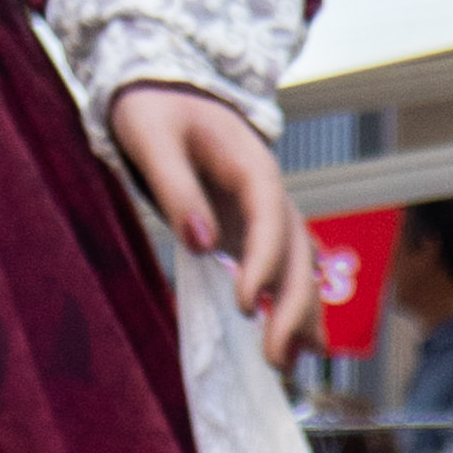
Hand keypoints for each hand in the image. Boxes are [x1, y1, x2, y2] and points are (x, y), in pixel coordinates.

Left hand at [110, 84, 318, 367]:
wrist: (165, 88)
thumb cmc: (154, 107)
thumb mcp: (152, 137)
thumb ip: (175, 187)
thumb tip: (201, 243)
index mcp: (251, 164)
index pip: (271, 217)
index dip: (264, 262)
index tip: (247, 304)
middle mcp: (269, 192)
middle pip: (297, 250)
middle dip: (292, 305)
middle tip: (272, 357)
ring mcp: (264, 213)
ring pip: (299, 264)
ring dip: (300, 313)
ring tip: (288, 365)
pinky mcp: (251, 229)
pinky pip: (282, 268)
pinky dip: (291, 304)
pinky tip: (296, 346)